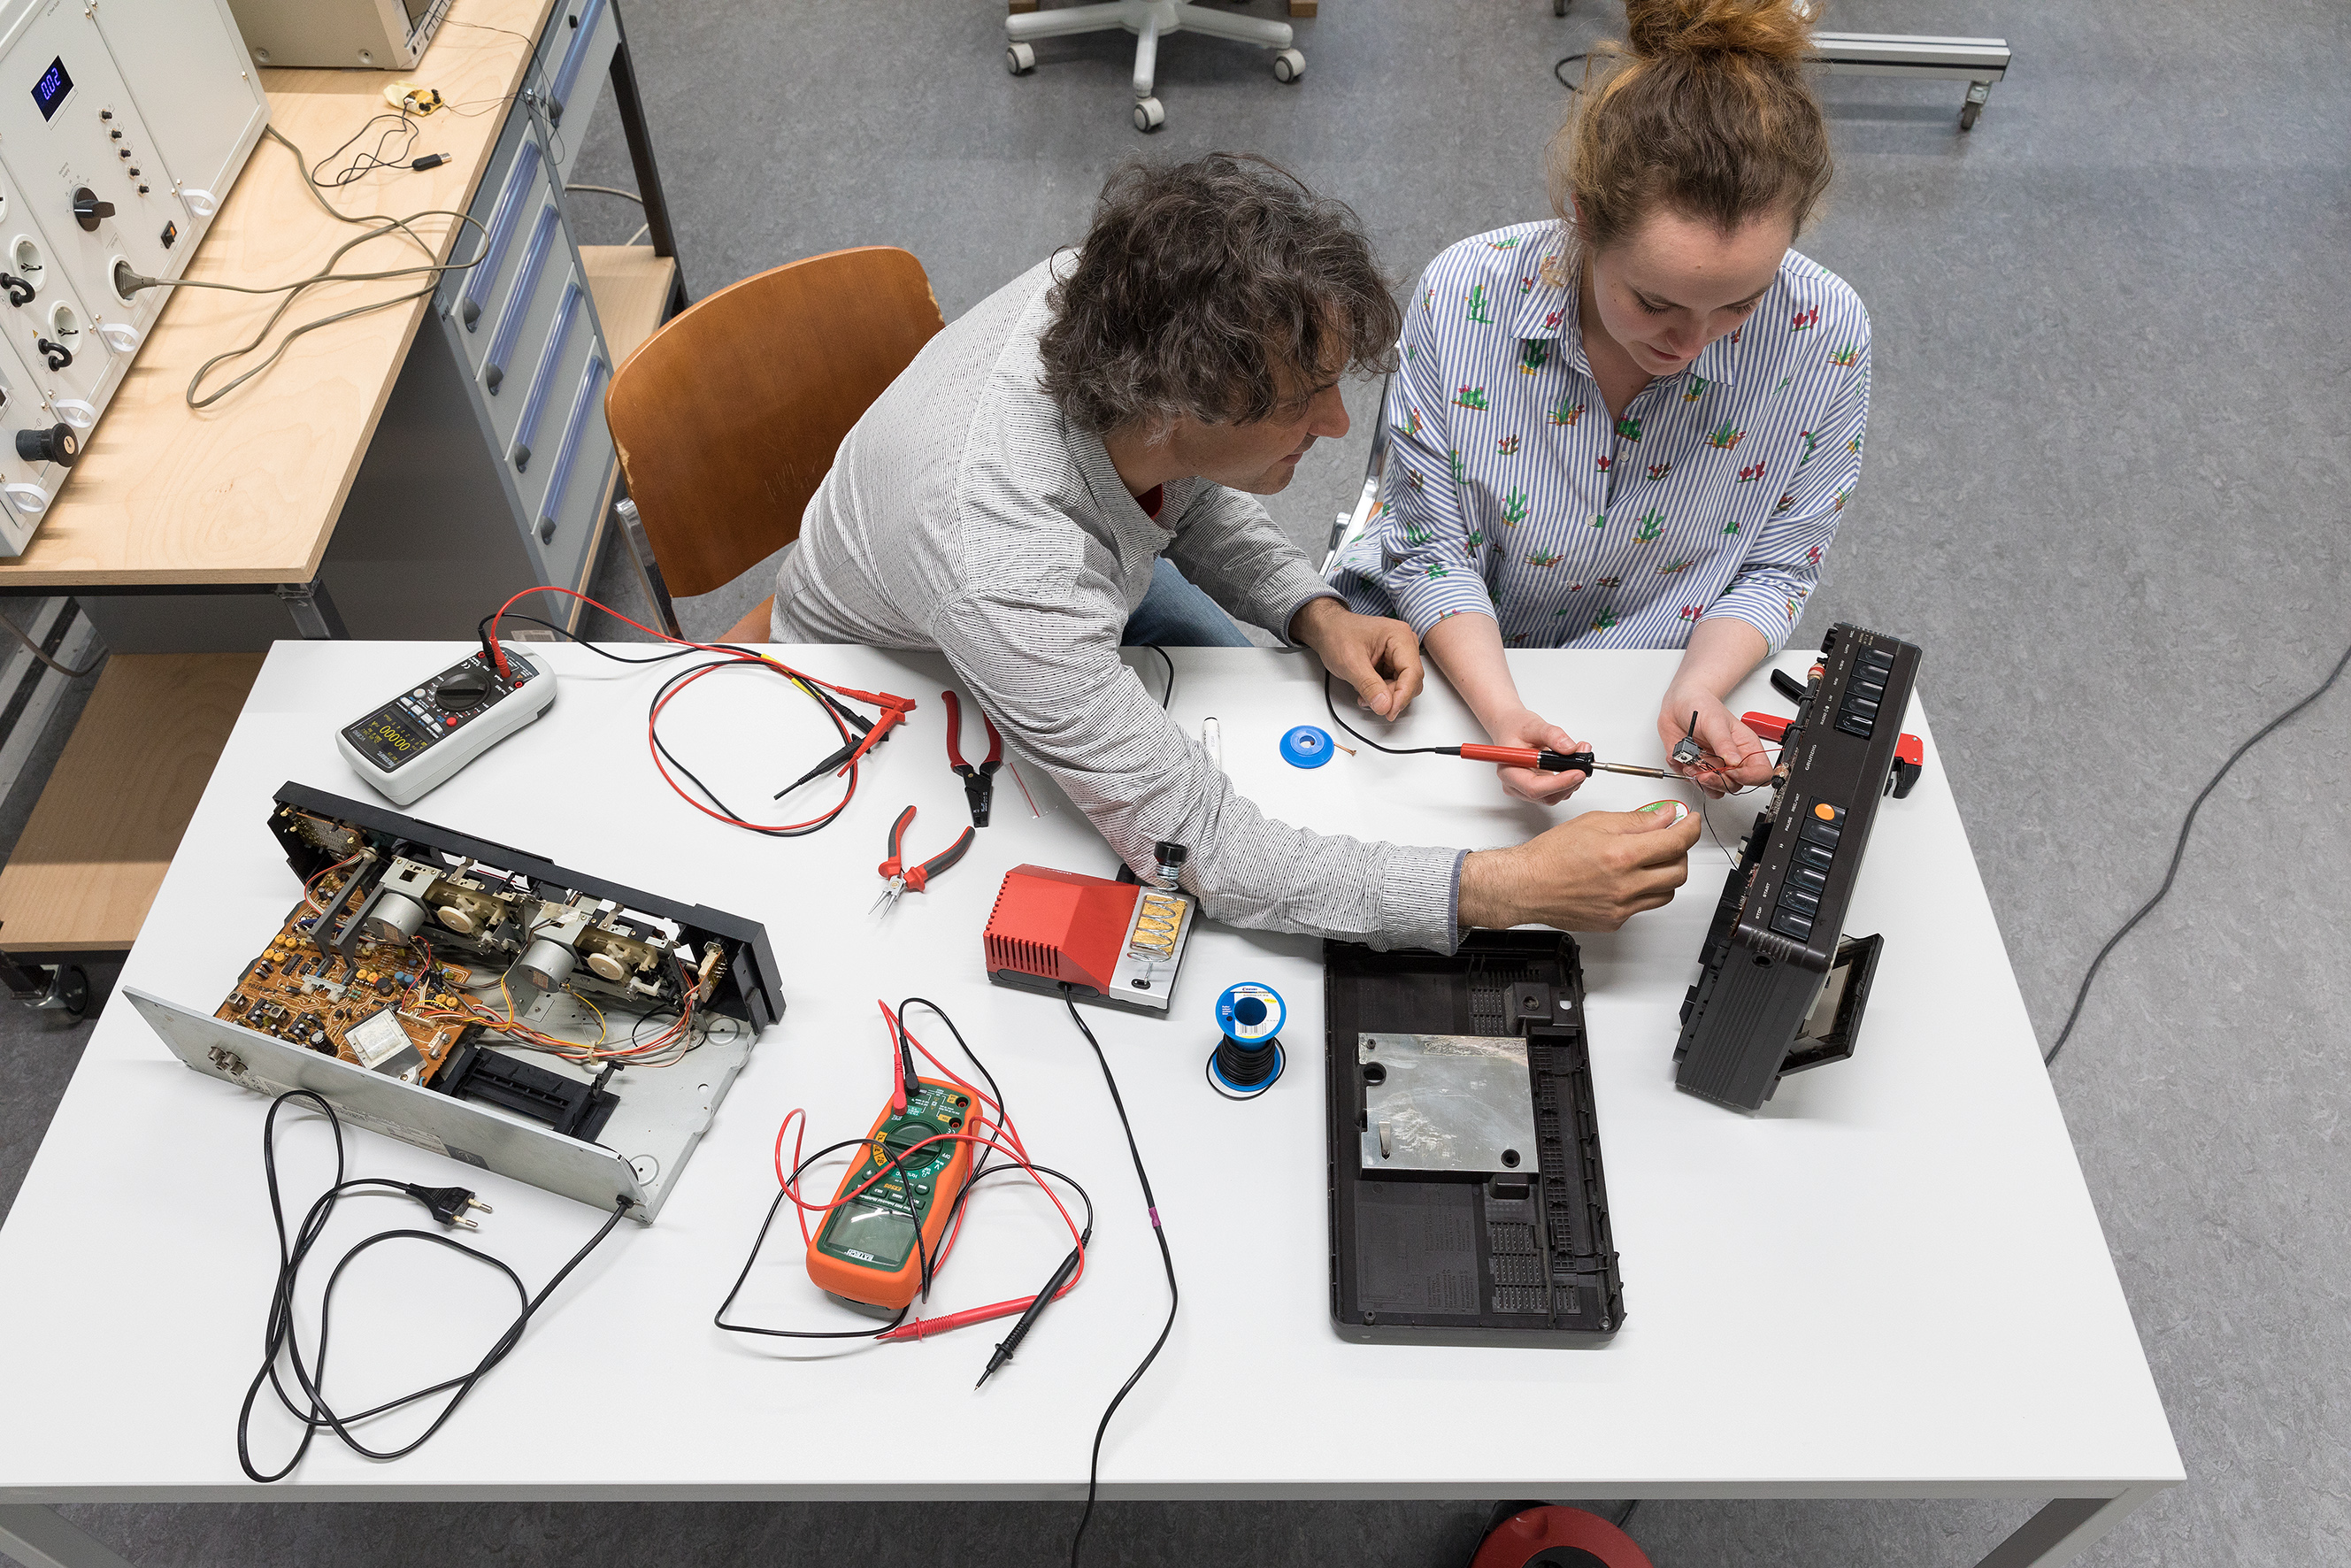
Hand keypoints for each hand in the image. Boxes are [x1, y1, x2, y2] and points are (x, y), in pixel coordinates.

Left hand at [1291, 597, 1423, 721]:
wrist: (1326, 630)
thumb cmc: (1337, 635)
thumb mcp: (1351, 663)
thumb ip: (1369, 686)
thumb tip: (1385, 705)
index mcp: (1400, 636)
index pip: (1412, 672)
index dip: (1402, 695)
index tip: (1390, 711)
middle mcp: (1404, 644)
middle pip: (1410, 681)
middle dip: (1391, 696)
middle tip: (1371, 701)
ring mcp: (1398, 654)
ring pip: (1403, 685)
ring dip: (1385, 696)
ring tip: (1364, 695)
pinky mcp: (1391, 663)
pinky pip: (1394, 684)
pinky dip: (1381, 692)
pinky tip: (1366, 690)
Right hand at [1459, 802, 1700, 931]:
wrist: (1526, 886)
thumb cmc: (1551, 854)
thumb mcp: (1595, 822)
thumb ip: (1635, 820)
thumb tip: (1665, 816)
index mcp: (1622, 855)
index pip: (1676, 842)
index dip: (1690, 828)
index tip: (1690, 821)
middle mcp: (1626, 885)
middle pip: (1679, 870)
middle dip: (1680, 851)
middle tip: (1669, 839)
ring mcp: (1622, 907)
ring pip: (1667, 892)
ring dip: (1666, 873)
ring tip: (1648, 860)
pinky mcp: (1615, 921)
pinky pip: (1644, 906)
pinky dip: (1644, 890)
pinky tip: (1627, 878)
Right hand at [1482, 705, 1589, 804]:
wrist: (1509, 727)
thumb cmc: (1514, 727)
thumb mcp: (1533, 725)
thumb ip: (1552, 735)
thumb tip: (1570, 749)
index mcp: (1508, 772)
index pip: (1534, 788)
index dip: (1559, 783)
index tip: (1578, 772)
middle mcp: (1515, 785)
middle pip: (1547, 796)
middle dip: (1570, 782)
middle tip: (1584, 762)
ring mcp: (1525, 790)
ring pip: (1554, 796)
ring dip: (1572, 781)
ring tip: (1579, 755)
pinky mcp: (1536, 788)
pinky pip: (1556, 792)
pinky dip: (1569, 781)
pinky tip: (1572, 764)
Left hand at [1659, 686, 1772, 798]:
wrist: (1678, 704)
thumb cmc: (1701, 706)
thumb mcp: (1715, 721)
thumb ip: (1724, 743)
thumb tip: (1735, 761)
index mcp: (1745, 747)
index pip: (1761, 772)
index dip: (1749, 777)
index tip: (1731, 771)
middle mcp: (1732, 760)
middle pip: (1737, 785)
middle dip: (1719, 782)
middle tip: (1704, 772)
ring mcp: (1715, 766)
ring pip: (1717, 789)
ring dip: (1702, 783)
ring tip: (1691, 766)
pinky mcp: (1698, 769)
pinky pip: (1697, 785)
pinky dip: (1688, 778)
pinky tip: (1683, 763)